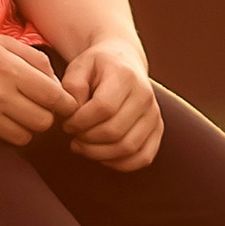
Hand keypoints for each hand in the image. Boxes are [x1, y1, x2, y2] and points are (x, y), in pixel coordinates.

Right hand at [0, 26, 71, 144]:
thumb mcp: (0, 41)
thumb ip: (35, 60)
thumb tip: (59, 86)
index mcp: (9, 68)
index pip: (56, 98)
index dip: (66, 103)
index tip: (64, 103)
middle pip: (44, 123)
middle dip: (46, 116)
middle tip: (37, 105)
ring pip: (25, 137)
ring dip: (26, 127)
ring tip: (15, 111)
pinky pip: (1, 139)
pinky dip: (3, 130)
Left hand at [58, 41, 161, 169]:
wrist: (124, 62)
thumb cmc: (97, 67)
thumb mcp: (79, 67)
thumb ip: (72, 87)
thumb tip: (73, 112)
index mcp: (125, 76)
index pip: (103, 108)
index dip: (79, 121)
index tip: (67, 123)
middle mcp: (145, 95)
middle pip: (115, 131)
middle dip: (87, 140)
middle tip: (73, 136)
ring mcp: (154, 114)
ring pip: (128, 148)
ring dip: (99, 154)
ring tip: (83, 146)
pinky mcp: (157, 129)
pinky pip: (143, 157)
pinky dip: (120, 163)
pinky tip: (102, 155)